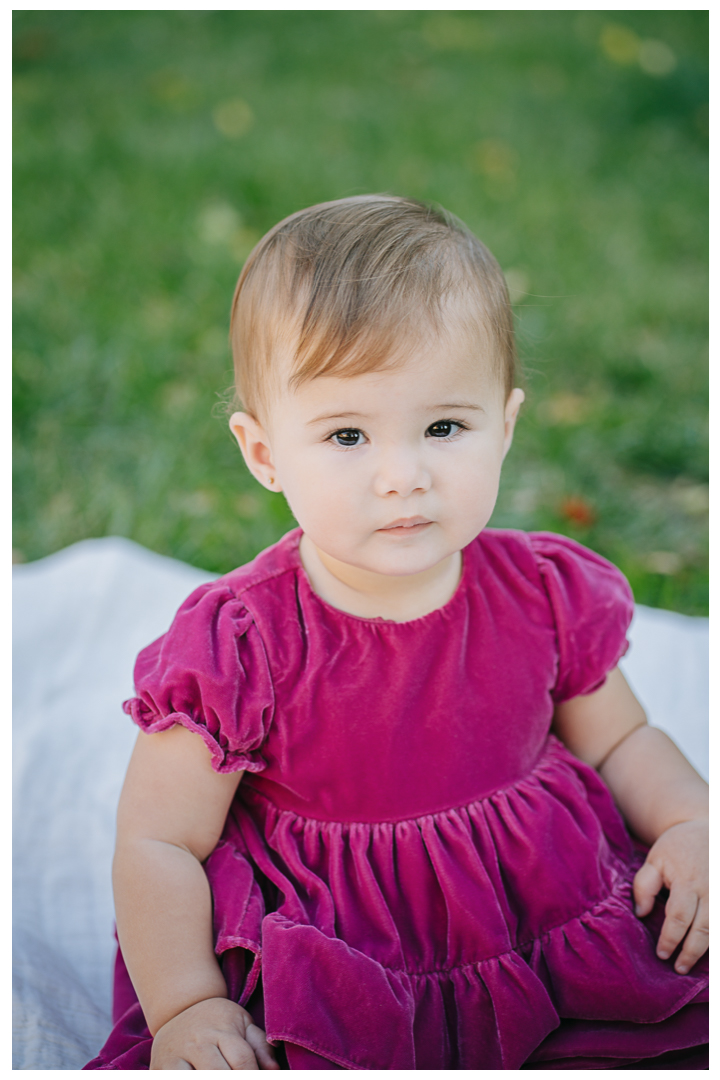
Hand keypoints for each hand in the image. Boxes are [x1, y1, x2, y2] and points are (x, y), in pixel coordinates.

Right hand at [150, 997, 279, 1069]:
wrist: (179, 1007)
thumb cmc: (218, 1020)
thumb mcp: (242, 1024)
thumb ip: (260, 1047)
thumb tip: (275, 1071)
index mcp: (223, 1030)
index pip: (243, 1061)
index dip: (253, 1077)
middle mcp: (200, 1042)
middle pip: (220, 1074)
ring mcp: (178, 1055)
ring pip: (198, 1078)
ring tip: (223, 1078)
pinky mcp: (162, 1068)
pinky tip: (200, 1079)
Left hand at [633, 818, 707, 974]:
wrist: (708, 830)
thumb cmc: (678, 847)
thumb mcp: (655, 859)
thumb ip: (644, 885)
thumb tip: (641, 913)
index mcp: (687, 881)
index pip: (678, 918)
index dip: (670, 939)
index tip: (661, 954)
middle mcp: (710, 889)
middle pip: (702, 929)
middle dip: (690, 952)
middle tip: (678, 968)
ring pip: (718, 929)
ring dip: (707, 951)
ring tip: (694, 964)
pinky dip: (717, 937)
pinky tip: (710, 951)